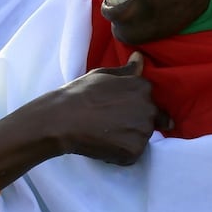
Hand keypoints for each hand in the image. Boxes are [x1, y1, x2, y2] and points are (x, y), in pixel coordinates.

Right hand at [50, 52, 169, 165]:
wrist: (63, 120)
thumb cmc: (80, 94)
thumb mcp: (103, 75)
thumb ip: (126, 70)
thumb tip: (140, 58)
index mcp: (143, 87)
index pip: (147, 97)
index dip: (131, 104)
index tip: (116, 107)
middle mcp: (148, 108)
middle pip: (149, 117)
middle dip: (134, 120)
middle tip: (110, 121)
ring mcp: (143, 131)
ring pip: (142, 136)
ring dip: (129, 137)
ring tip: (106, 133)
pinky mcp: (134, 151)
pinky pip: (133, 153)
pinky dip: (121, 152)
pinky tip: (105, 144)